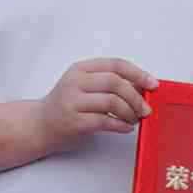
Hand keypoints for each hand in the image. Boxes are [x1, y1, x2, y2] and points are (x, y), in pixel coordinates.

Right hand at [35, 58, 156, 149]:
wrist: (39, 125)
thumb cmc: (66, 106)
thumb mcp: (83, 86)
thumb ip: (108, 83)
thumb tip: (142, 87)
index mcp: (81, 69)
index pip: (115, 65)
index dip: (138, 73)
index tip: (152, 84)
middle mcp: (75, 82)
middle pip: (116, 83)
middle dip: (136, 97)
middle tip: (145, 109)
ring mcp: (73, 102)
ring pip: (112, 102)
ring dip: (130, 112)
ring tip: (134, 119)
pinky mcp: (74, 122)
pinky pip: (105, 121)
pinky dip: (121, 125)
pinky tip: (125, 127)